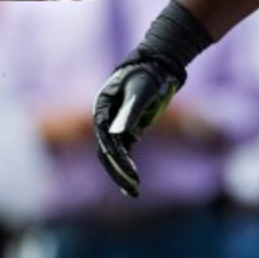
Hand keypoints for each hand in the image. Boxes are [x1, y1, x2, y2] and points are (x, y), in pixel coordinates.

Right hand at [92, 49, 183, 197]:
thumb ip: (131, 111)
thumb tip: (120, 134)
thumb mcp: (142, 91)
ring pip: (112, 155)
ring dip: (121, 173)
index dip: (117, 157)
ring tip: (134, 192)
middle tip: (133, 188)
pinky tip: (132, 183)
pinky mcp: (126, 129)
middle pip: (105, 151)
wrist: (156, 65)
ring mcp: (114, 125)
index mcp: (102, 108)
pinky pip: (122, 152)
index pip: (105, 138)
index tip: (130, 172)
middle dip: (118, 171)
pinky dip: (126, 167)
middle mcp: (104, 119)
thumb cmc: (148, 75)